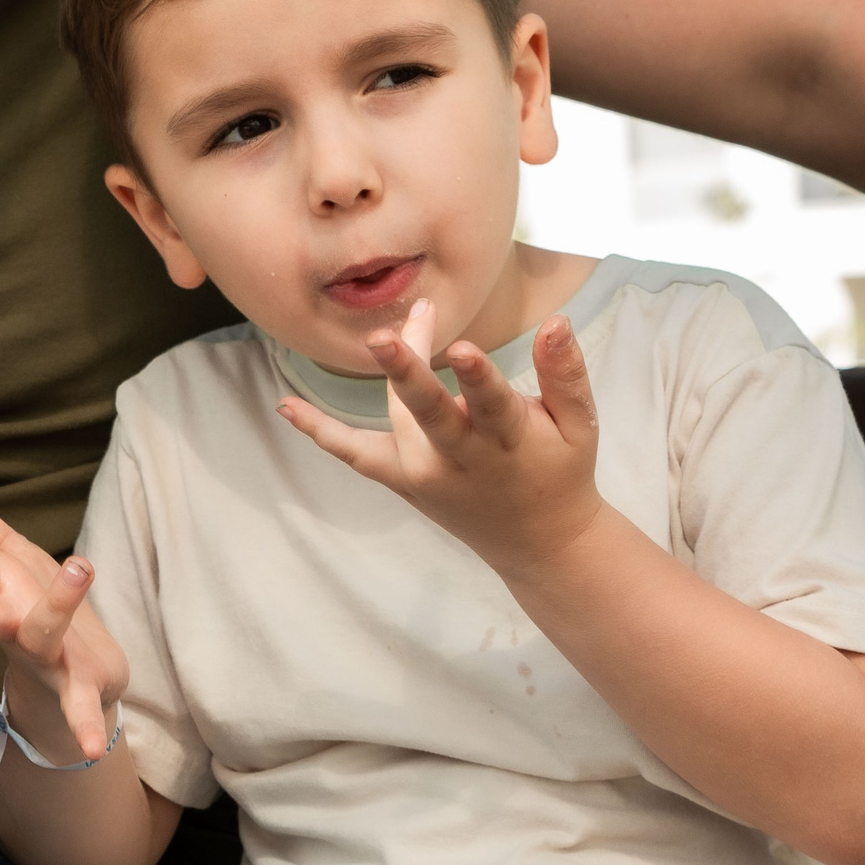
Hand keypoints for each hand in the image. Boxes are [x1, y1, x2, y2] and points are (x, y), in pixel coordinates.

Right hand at [0, 481, 125, 762]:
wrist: (74, 673)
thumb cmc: (29, 604)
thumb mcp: (4, 554)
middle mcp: (8, 625)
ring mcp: (42, 656)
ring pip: (39, 633)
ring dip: (56, 606)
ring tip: (79, 566)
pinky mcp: (78, 684)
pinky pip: (80, 705)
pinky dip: (86, 725)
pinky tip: (93, 747)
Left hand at [277, 298, 604, 576]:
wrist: (541, 544)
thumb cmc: (561, 470)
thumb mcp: (580, 425)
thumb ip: (565, 373)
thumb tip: (557, 320)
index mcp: (508, 441)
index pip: (491, 403)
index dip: (477, 378)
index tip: (463, 349)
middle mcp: (462, 458)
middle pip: (429, 411)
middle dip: (406, 376)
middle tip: (384, 337)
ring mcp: (425, 473)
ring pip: (400, 414)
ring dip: (395, 369)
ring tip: (390, 329)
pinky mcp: (402, 480)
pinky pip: (356, 455)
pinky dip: (320, 432)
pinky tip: (284, 405)